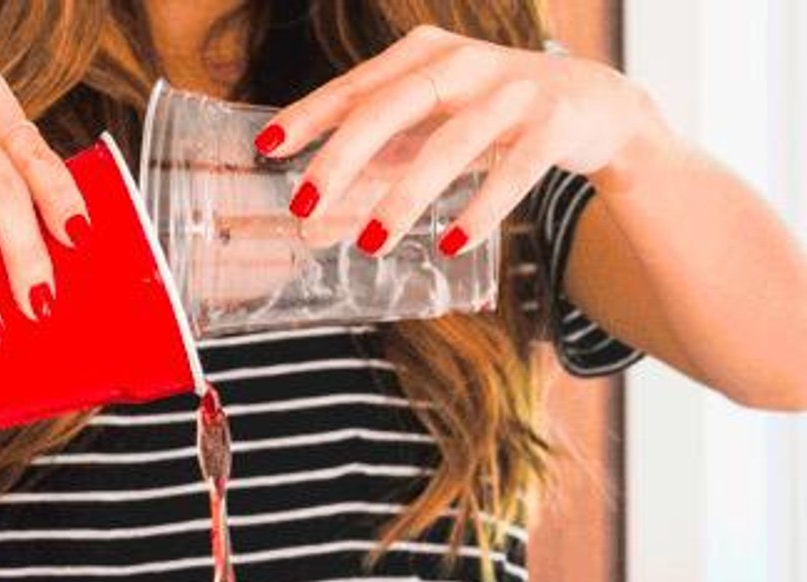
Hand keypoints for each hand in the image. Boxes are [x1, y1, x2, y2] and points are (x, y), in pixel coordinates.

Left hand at [255, 25, 660, 255]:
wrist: (595, 106)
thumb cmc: (491, 117)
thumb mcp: (428, 130)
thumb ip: (374, 168)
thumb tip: (311, 225)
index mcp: (424, 56)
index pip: (355, 88)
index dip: (309, 117)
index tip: (267, 150)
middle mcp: (464, 63)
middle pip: (391, 107)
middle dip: (342, 158)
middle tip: (303, 206)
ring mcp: (512, 91)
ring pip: (450, 143)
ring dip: (405, 195)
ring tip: (371, 241)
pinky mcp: (554, 123)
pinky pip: (514, 171)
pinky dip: (480, 209)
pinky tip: (449, 243)